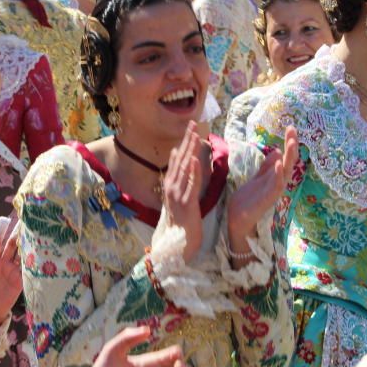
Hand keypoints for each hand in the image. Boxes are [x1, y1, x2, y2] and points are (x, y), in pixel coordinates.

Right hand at [161, 122, 203, 262]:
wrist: (177, 244)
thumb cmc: (181, 221)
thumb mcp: (178, 196)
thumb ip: (179, 176)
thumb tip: (178, 156)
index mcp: (171, 184)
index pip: (178, 158)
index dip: (185, 142)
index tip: (191, 127)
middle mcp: (171, 187)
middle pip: (181, 159)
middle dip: (188, 140)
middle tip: (194, 123)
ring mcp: (178, 195)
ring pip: (185, 168)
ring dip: (190, 150)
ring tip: (195, 134)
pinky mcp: (186, 203)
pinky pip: (191, 184)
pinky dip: (193, 171)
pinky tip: (195, 159)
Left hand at [226, 126, 296, 253]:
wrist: (237, 219)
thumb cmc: (247, 200)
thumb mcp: (257, 178)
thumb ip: (266, 167)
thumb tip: (277, 151)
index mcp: (274, 177)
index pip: (284, 157)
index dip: (289, 143)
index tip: (291, 127)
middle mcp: (277, 183)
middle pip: (288, 162)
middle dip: (292, 146)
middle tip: (293, 131)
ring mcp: (273, 192)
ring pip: (285, 172)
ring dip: (288, 158)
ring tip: (291, 143)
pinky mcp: (267, 200)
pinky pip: (276, 187)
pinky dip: (279, 176)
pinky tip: (279, 165)